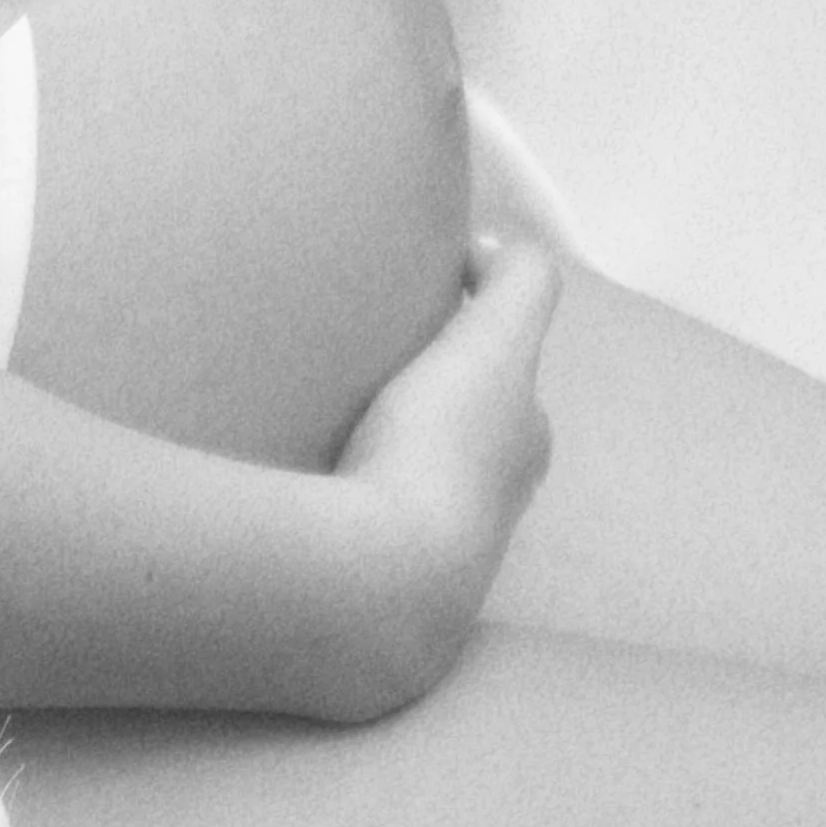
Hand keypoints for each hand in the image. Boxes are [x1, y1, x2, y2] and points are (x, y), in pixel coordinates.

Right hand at [318, 240, 560, 719]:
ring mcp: (430, 553)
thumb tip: (493, 249)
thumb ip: (520, 281)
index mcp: (522, 449)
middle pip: (459, 428)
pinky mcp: (372, 577)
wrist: (377, 576)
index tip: (413, 300)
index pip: (507, 376)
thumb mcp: (497, 344)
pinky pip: (358, 512)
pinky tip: (303, 465)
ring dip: (378, 440)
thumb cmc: (442, 453)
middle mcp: (491, 508)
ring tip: (323, 405)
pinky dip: (342, 483)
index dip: (470, 329)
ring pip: (407, 474)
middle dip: (423, 391)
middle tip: (364, 354)